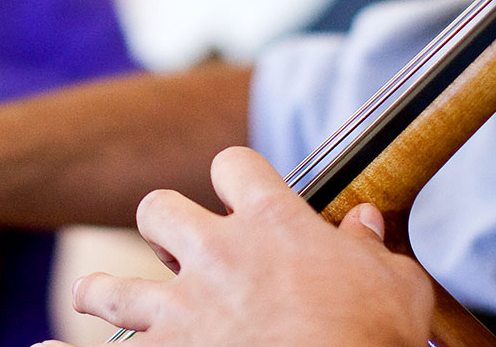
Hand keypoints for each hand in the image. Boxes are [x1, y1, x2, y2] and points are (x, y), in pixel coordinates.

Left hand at [44, 147, 433, 346]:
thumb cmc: (373, 335)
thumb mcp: (396, 286)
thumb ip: (375, 250)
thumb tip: (366, 223)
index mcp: (272, 224)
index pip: (236, 166)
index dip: (239, 178)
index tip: (245, 196)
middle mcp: (214, 254)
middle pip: (158, 209)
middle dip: (163, 227)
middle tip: (177, 253)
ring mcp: (180, 310)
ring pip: (110, 284)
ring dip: (104, 291)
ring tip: (99, 296)